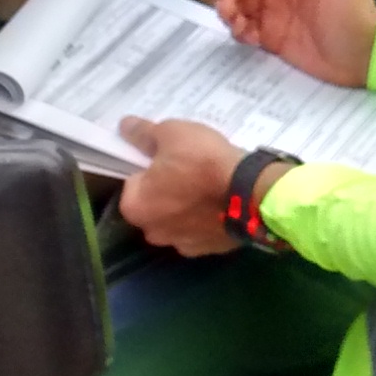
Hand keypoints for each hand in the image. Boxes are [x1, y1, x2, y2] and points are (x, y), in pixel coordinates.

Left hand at [118, 117, 243, 255]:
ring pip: (179, 219)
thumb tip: (125, 126)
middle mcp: (153, 232)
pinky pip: (202, 228)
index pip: (134, 181)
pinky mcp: (210, 249)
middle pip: (155, 203)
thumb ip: (144, 132)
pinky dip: (208, 217)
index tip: (168, 155)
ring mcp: (183, 245)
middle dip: (167, 188)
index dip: (150, 165)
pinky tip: (222, 200)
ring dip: (188, 205)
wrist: (250, 192)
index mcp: (135, 207)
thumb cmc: (202, 161)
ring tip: (209, 182)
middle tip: (190, 166)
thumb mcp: (171, 133)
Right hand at [208, 0, 375, 86]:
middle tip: (228, 7)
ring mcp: (273, 10)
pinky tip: (247, 38)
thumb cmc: (355, 16)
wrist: (363, 63)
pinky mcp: (270, 36)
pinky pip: (243, 27)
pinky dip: (238, 30)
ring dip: (228, 9)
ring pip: (237, 1)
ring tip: (236, 25)